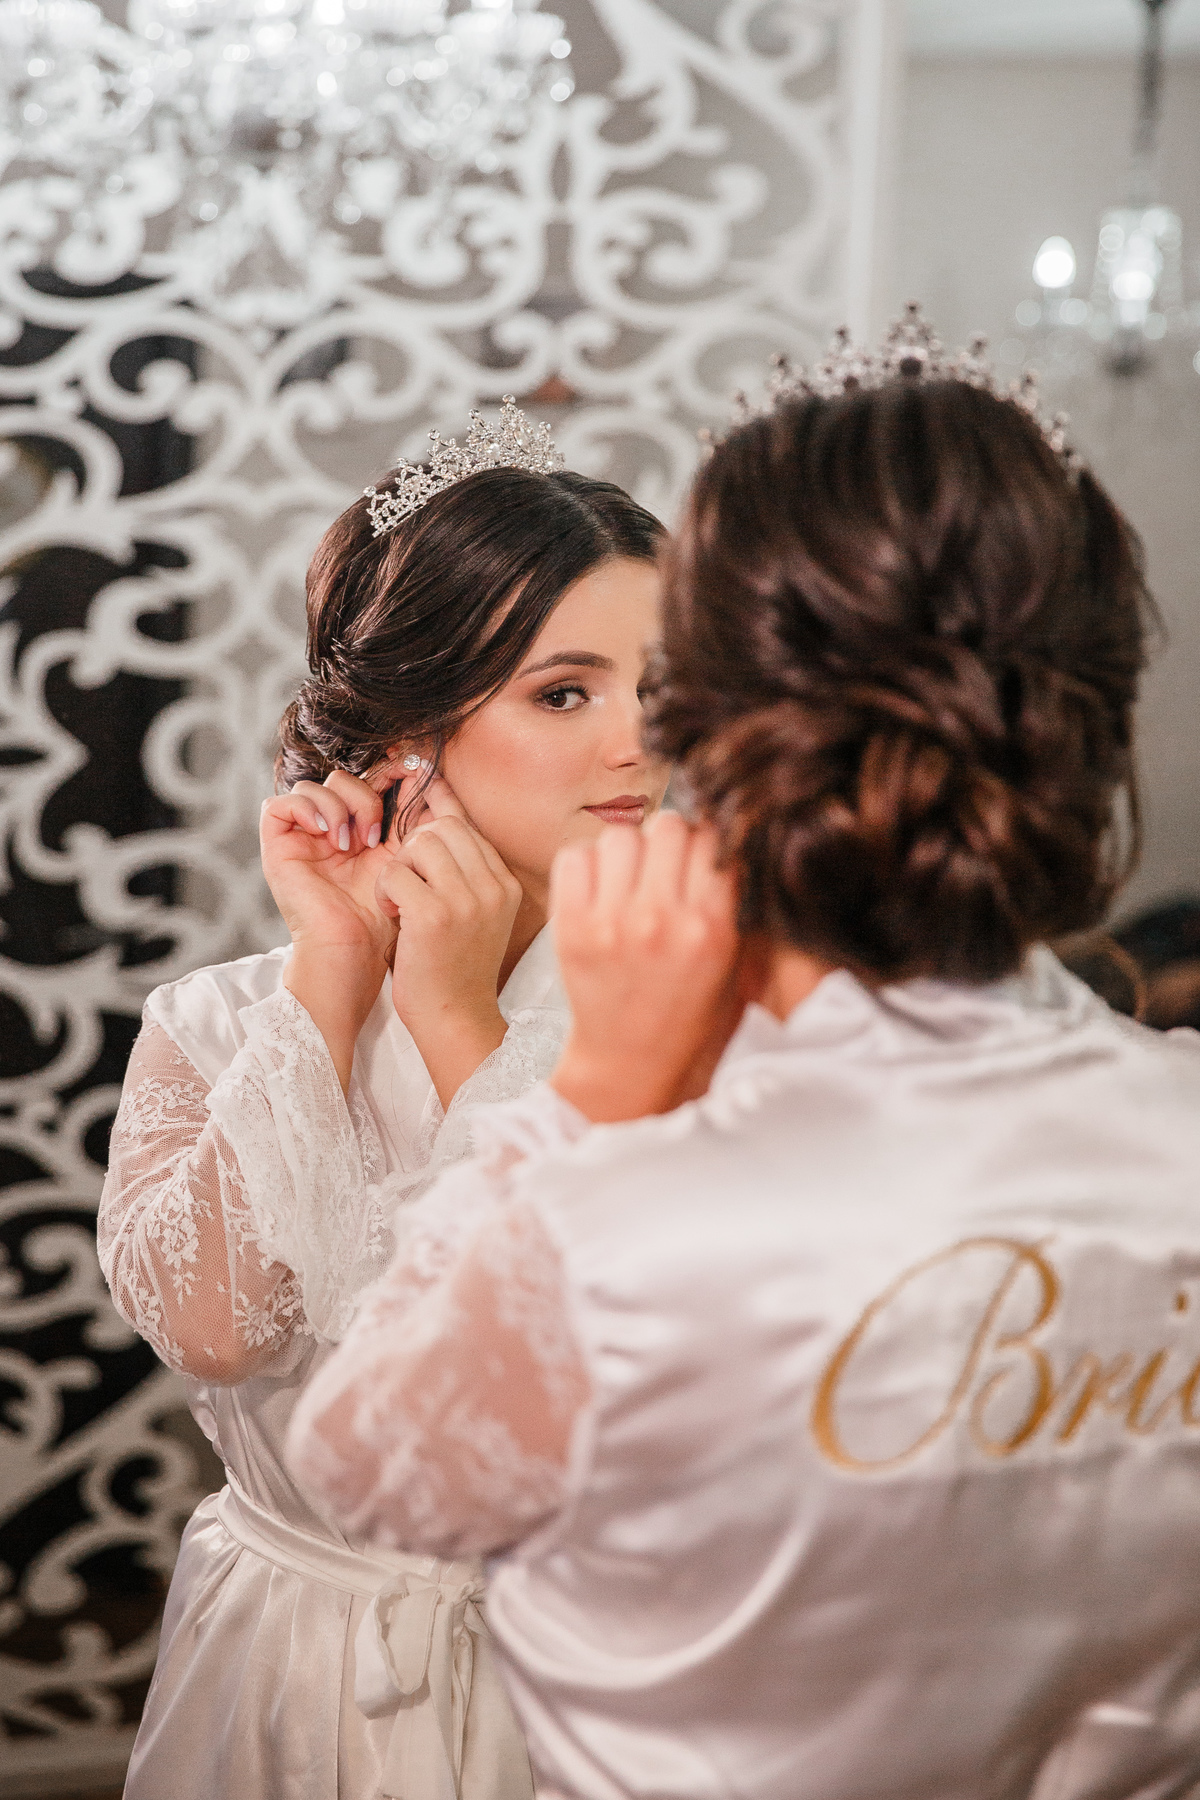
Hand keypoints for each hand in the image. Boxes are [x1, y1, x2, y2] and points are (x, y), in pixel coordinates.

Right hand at [263, 767, 424, 1090]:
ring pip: (319, 784)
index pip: (374, 780)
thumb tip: (429, 770)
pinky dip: (309, 809)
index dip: (391, 772)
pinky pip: (281, 803)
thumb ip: (415, 818)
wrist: (355, 954)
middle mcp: (333, 830)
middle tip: (380, 828)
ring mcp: (304, 837)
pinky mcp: (278, 847)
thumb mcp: (407, 858)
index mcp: (364, 830)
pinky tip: (332, 836)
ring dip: (344, 805)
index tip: (414, 777)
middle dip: (371, 792)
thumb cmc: (385, 917)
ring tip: (356, 842)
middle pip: (348, 777)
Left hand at [375, 776, 524, 1108]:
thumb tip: (439, 800)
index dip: (434, 822)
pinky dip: (386, 891)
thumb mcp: (473, 912)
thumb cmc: (454, 965)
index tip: (415, 824)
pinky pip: (396, 873)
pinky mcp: (435, 915)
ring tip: (400, 900)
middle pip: (443, 828)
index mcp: (506, 885)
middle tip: (408, 883)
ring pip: (420, 843)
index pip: (466, 827)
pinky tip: (393, 916)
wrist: (454, 1018)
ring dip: (399, 868)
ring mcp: (467, 900)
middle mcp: (493, 887)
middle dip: (414, 848)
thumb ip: (462, 865)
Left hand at [549, 812, 742, 1121]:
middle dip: (668, 841)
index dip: (706, 843)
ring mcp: (613, 923)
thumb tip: (729, 830)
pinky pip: (574, 856)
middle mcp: (663, 920)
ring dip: (627, 852)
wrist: (630, 1060)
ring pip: (621, 835)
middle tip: (663, 871)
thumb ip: (735, 898)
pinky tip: (598, 892)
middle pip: (668, 824)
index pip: (714, 838)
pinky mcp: (571, 928)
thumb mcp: (733, 960)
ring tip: (629, 883)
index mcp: (712, 927)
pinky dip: (586, 866)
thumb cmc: (687, 1007)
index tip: (698, 862)